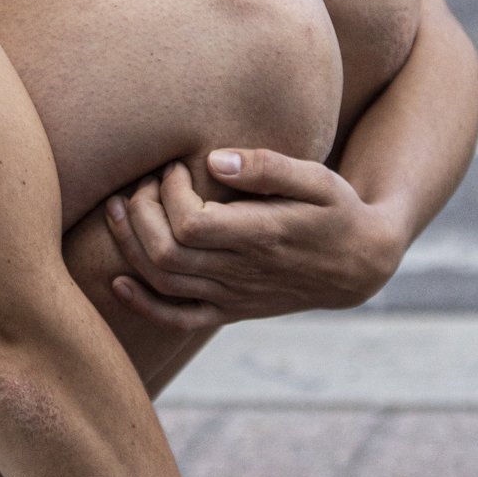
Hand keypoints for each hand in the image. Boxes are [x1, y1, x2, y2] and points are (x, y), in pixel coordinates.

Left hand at [104, 148, 406, 330]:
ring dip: (129, 244)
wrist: (359, 264)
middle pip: (166, 252)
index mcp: (263, 236)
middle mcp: (243, 272)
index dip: (170, 193)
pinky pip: (178, 319)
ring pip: (163, 281)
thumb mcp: (317, 179)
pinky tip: (118, 282)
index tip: (176, 166)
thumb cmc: (337, 210)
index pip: (191, 224)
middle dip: (140, 212)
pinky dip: (142, 305)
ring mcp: (233, 296)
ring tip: (118, 208)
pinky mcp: (230, 310)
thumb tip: (213, 158)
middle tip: (143, 182)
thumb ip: (267, 167)